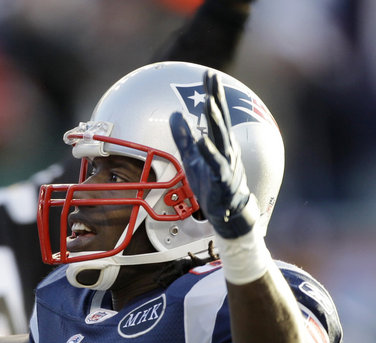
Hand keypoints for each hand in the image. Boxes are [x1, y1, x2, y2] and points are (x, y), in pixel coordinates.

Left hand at [169, 71, 257, 238]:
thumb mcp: (191, 156)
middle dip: (216, 97)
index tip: (208, 74)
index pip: (215, 113)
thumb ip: (182, 136)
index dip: (212, 93)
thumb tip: (173, 114)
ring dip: (214, 120)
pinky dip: (208, 151)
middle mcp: (225, 148)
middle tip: (211, 76)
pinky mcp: (221, 178)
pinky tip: (201, 140)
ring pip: (220, 137)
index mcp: (219, 142)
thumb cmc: (210, 182)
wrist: (226, 210)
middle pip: (220, 118)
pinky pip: (215, 163)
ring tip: (208, 102)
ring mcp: (225, 162)